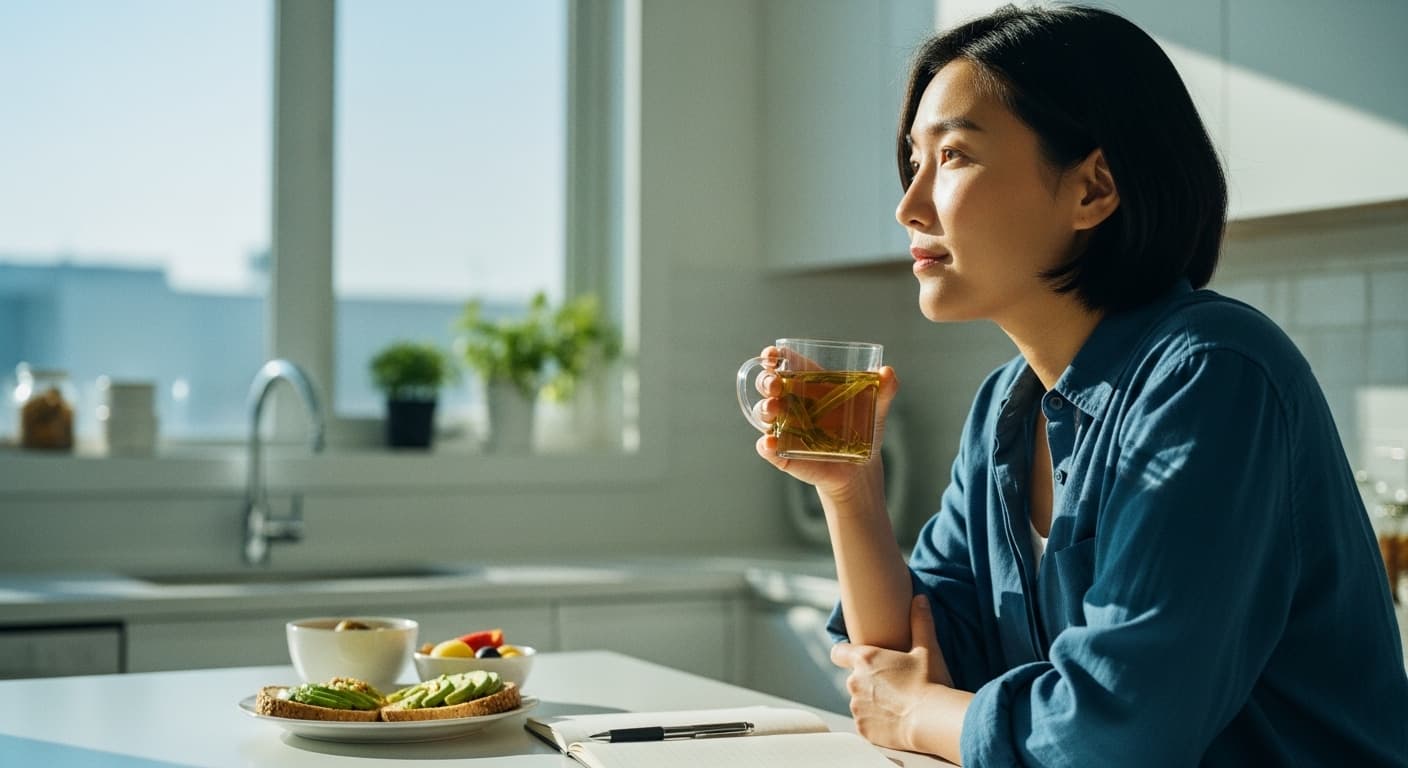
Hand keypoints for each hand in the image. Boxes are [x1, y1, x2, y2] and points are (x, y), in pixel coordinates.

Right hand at [750, 345, 899, 500]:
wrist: (862, 467)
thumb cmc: (864, 429)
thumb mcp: (876, 407)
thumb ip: (885, 389)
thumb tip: (887, 372)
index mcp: (808, 382)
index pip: (784, 362)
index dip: (774, 355)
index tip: (773, 354)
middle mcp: (791, 401)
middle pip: (768, 384)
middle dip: (766, 381)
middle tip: (775, 385)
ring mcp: (784, 427)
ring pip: (764, 413)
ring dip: (764, 409)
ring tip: (774, 409)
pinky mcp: (783, 452)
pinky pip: (767, 448)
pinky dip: (766, 445)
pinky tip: (770, 442)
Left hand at [830, 594, 953, 752]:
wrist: (932, 721)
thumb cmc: (930, 682)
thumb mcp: (928, 649)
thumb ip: (920, 621)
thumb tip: (920, 598)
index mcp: (865, 659)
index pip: (838, 653)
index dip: (845, 654)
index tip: (856, 658)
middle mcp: (854, 682)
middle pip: (854, 679)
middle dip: (869, 681)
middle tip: (894, 685)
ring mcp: (856, 708)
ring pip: (859, 702)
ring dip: (872, 702)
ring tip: (898, 705)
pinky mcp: (862, 730)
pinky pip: (866, 724)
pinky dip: (876, 723)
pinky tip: (896, 720)